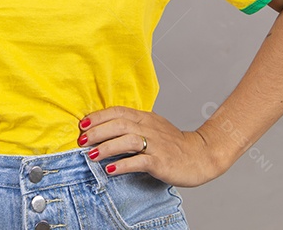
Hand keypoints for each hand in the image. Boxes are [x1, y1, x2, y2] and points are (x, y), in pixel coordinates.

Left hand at [77, 106, 222, 187]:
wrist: (200, 155)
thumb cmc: (172, 143)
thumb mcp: (152, 127)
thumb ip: (132, 124)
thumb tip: (104, 127)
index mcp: (145, 118)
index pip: (118, 111)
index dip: (98, 116)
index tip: (82, 124)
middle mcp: (149, 128)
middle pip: (119, 124)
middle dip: (97, 132)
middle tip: (81, 141)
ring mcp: (155, 144)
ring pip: (127, 141)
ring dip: (107, 147)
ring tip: (91, 156)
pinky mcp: (161, 161)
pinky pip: (140, 161)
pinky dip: (123, 165)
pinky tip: (110, 170)